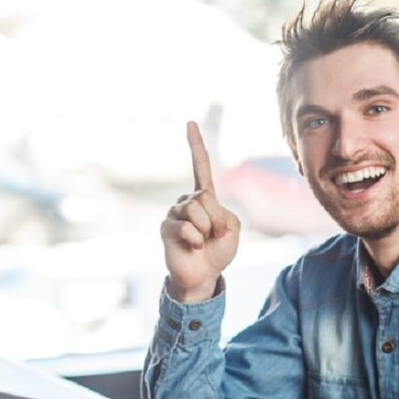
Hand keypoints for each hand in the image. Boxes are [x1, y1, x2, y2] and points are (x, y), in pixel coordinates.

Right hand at [160, 122, 240, 302]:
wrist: (203, 275)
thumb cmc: (218, 251)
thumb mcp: (232, 228)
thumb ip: (223, 212)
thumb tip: (201, 209)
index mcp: (204, 196)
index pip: (200, 166)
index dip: (196, 145)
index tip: (190, 123)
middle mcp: (187, 200)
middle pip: (205, 196)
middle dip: (216, 218)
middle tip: (213, 235)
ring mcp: (175, 212)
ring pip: (196, 210)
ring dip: (206, 230)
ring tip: (202, 242)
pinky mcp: (166, 227)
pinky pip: (186, 227)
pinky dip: (195, 240)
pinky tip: (192, 247)